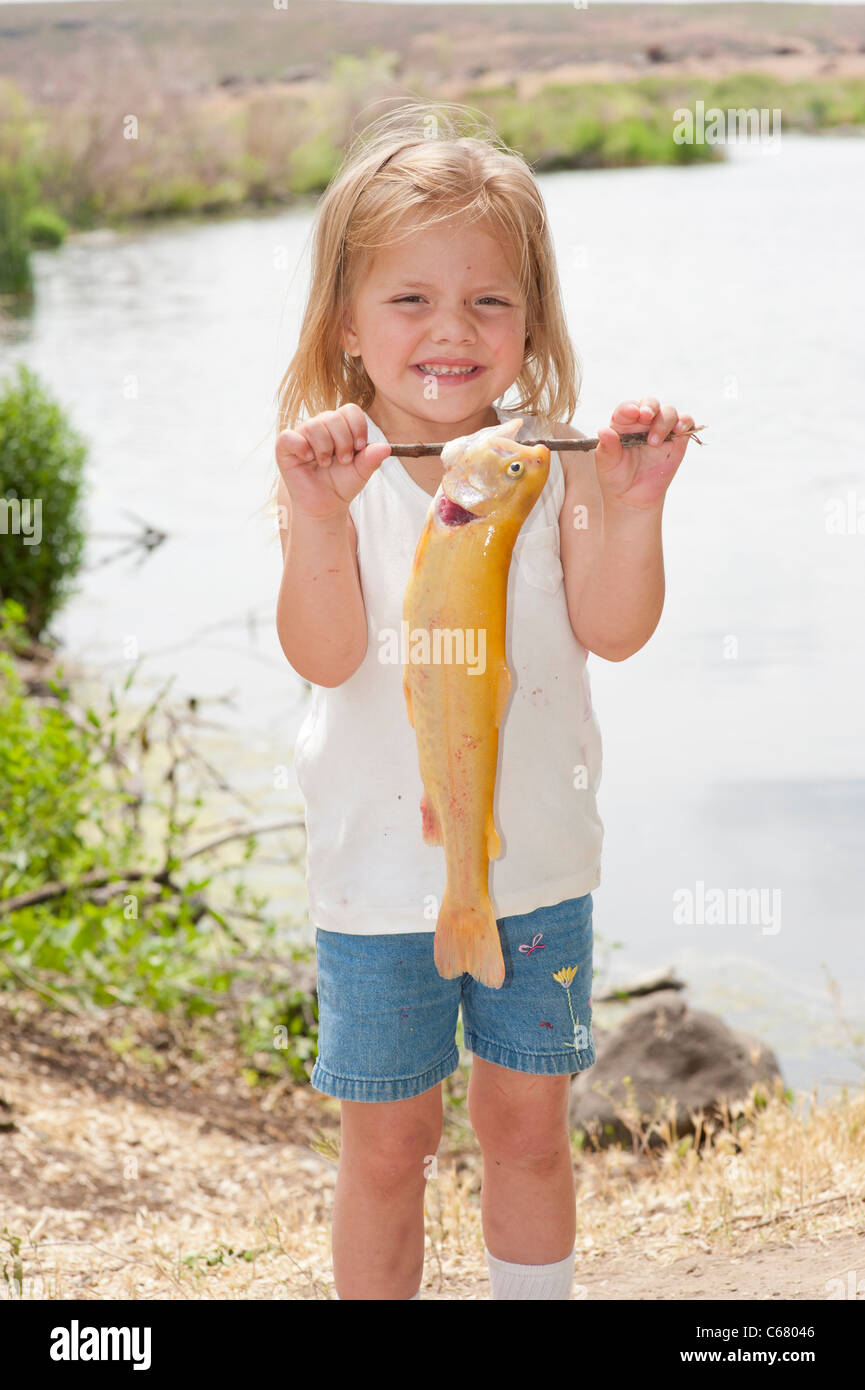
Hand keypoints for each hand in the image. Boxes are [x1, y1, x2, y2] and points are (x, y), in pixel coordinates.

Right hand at [276, 405, 390, 518]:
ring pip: (314, 426)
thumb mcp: (361, 471)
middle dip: (343, 441)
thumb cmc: (342, 484)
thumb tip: (386, 447)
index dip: (357, 427)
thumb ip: (372, 458)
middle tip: (343, 461)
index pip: (350, 410)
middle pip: (333, 417)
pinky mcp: (284, 447)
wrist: (325, 505)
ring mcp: (301, 434)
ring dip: (324, 448)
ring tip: (325, 464)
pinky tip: (308, 458)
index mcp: (340, 427)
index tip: (360, 447)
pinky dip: (301, 447)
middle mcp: (320, 426)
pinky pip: (289, 436)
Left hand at [594, 398, 694, 512]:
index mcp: (623, 424)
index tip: (632, 414)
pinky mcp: (678, 440)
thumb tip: (604, 430)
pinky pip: (686, 423)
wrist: (633, 497)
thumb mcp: (606, 464)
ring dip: (664, 421)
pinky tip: (679, 431)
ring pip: (669, 412)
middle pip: (650, 403)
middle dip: (649, 406)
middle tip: (645, 417)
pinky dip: (685, 422)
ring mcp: (662, 430)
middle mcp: (643, 423)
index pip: (627, 408)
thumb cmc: (616, 477)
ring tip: (654, 442)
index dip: (629, 408)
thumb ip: (607, 447)